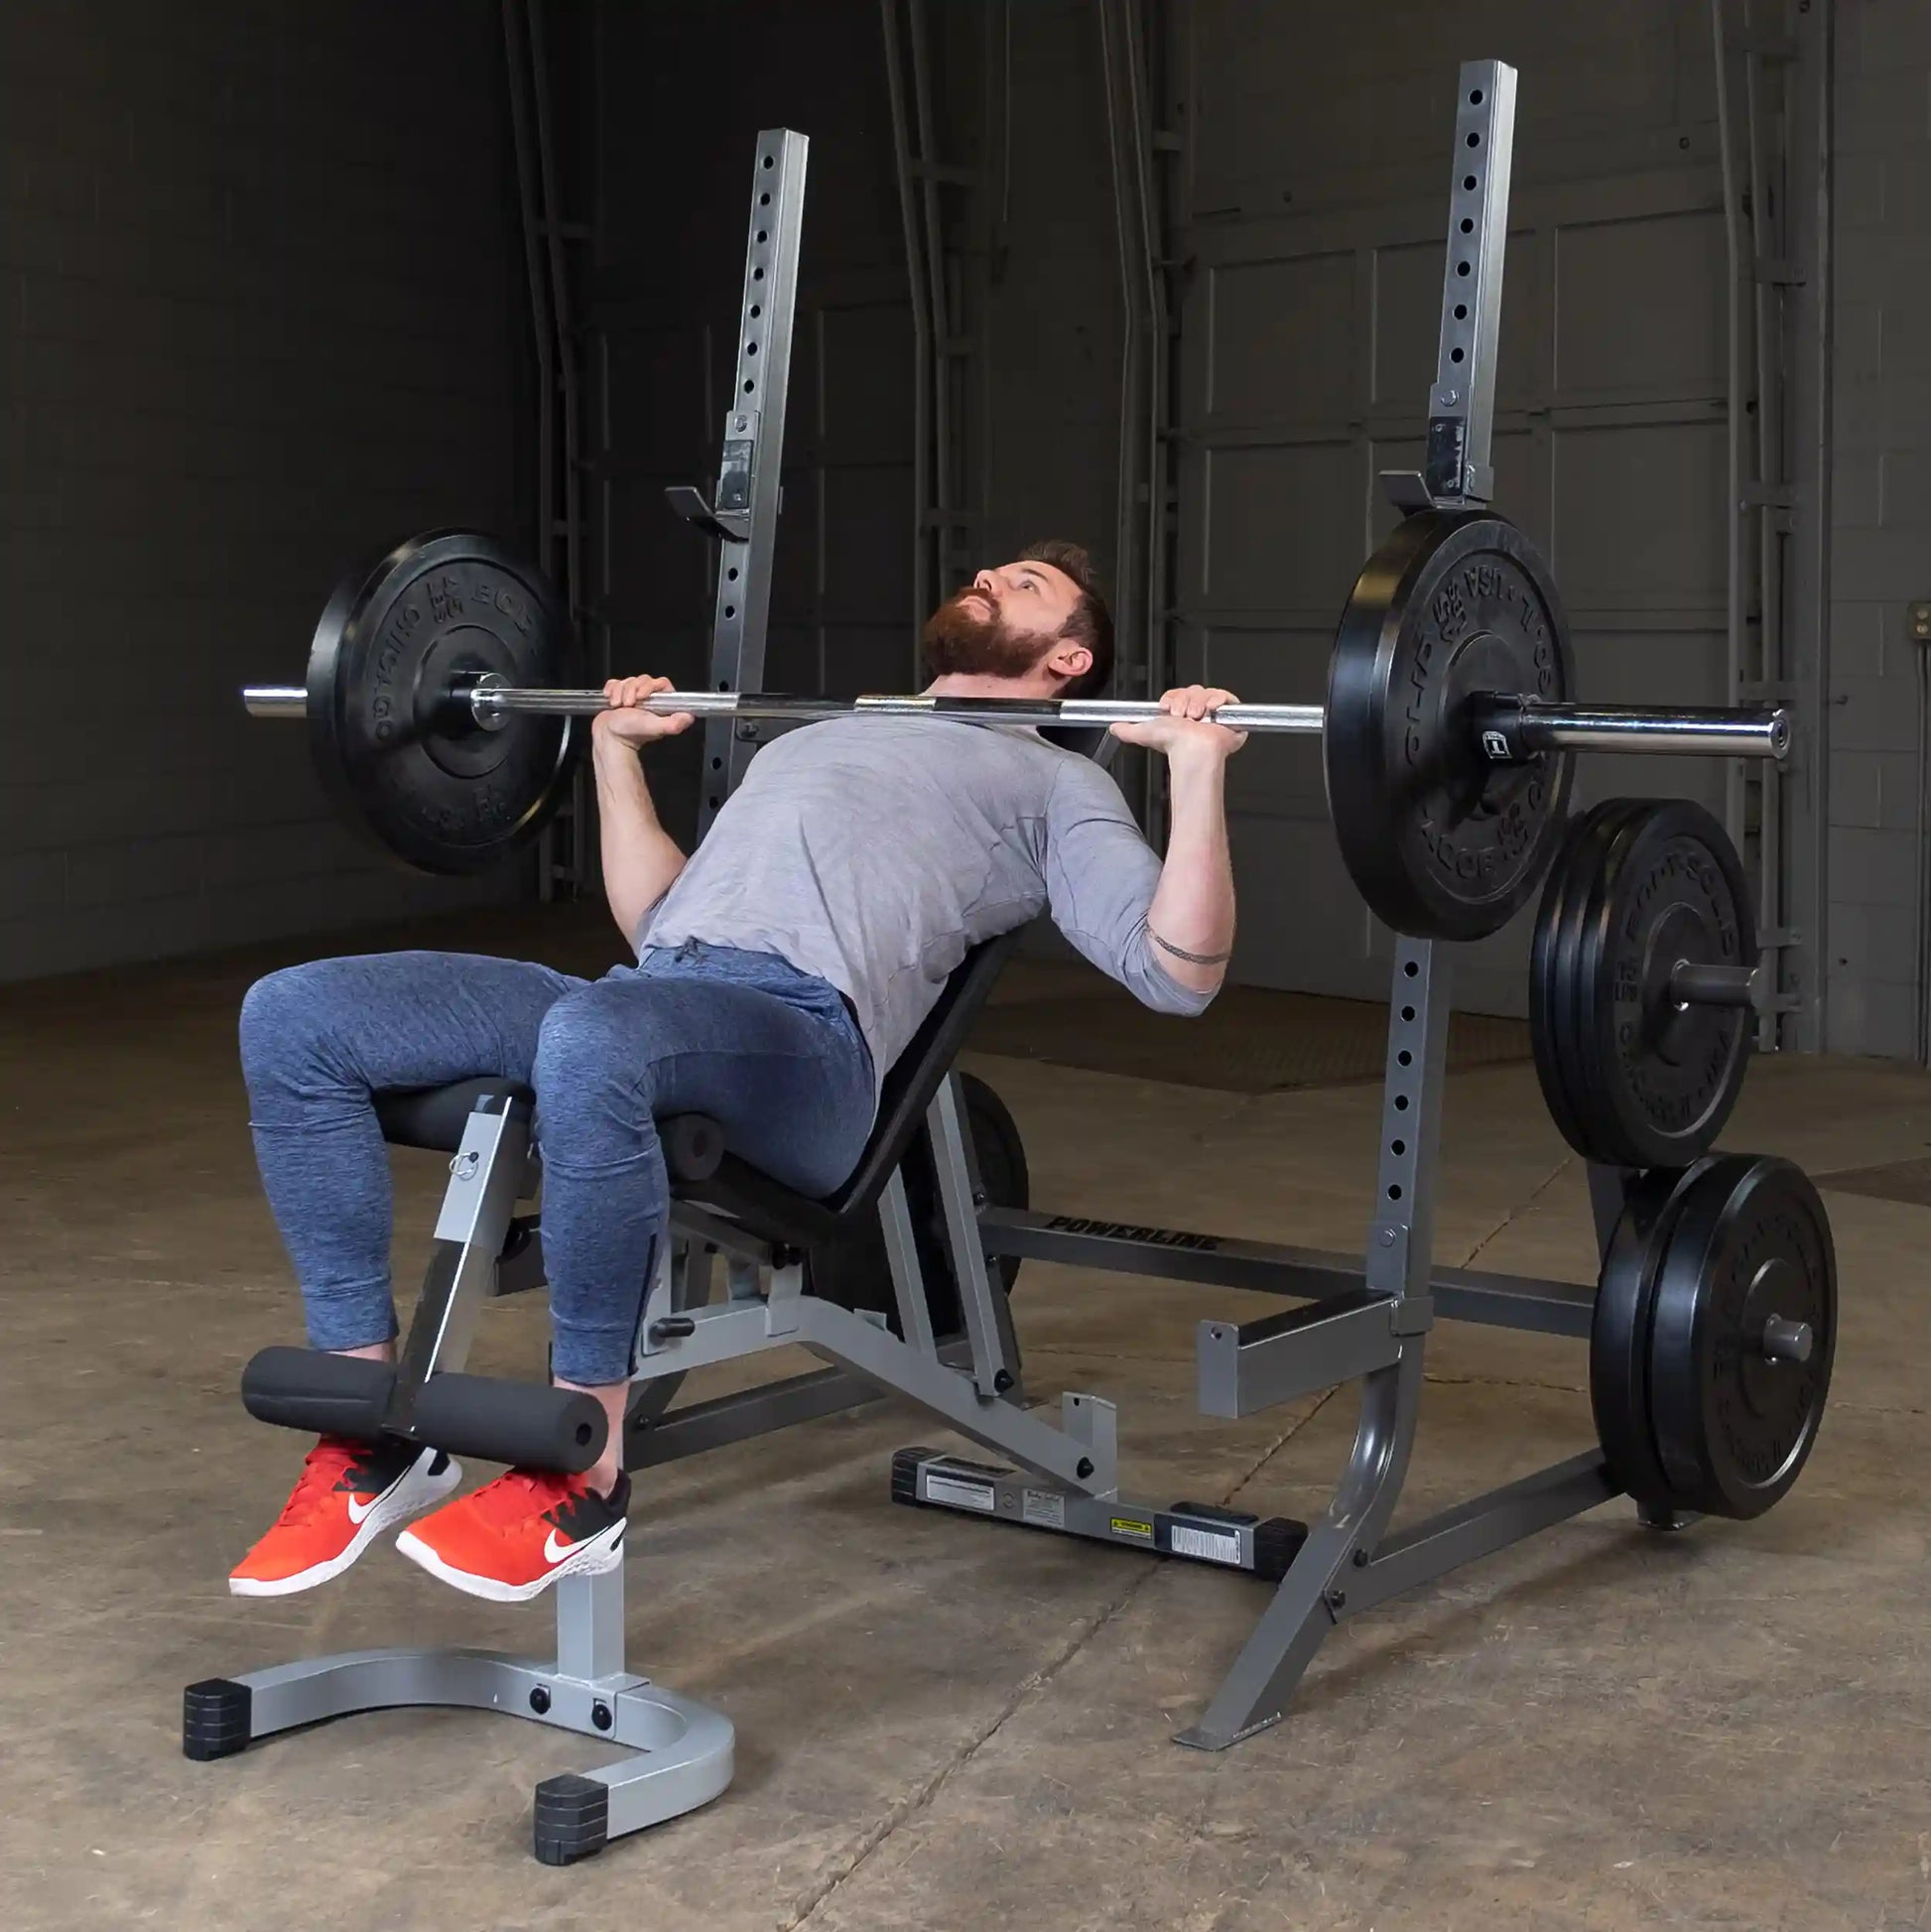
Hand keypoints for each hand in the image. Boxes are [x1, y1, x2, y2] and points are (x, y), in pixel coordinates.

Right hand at [591, 675, 694, 747]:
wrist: (608, 738)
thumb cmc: (630, 734)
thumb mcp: (654, 727)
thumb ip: (672, 724)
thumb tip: (689, 717)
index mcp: (660, 704)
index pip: (661, 683)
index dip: (649, 686)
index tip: (641, 696)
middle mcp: (649, 699)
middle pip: (643, 679)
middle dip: (631, 690)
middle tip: (628, 705)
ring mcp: (633, 696)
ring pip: (628, 680)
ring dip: (620, 692)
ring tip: (619, 706)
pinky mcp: (619, 694)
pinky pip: (616, 682)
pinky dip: (611, 690)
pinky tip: (612, 701)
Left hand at [1109, 685, 1246, 759]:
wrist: (1192, 749)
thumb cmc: (1174, 744)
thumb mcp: (1144, 733)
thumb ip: (1127, 730)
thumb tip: (1114, 727)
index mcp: (1180, 715)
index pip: (1178, 694)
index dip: (1173, 697)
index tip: (1167, 706)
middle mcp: (1196, 713)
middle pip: (1193, 690)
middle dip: (1185, 700)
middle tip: (1182, 715)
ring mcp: (1214, 714)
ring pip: (1207, 692)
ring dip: (1199, 702)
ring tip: (1196, 716)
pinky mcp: (1230, 715)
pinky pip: (1226, 696)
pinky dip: (1218, 699)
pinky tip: (1211, 710)